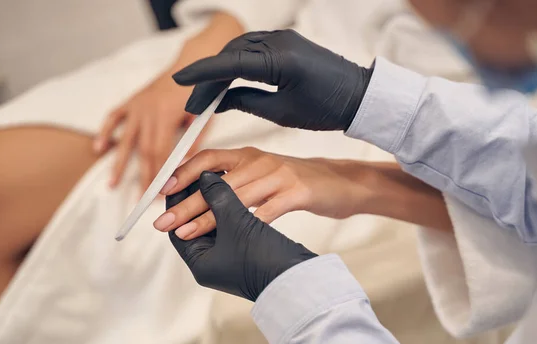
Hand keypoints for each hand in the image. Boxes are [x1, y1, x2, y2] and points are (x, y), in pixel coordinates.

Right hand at [95, 73, 195, 191]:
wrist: (192, 63)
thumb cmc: (201, 91)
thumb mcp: (203, 115)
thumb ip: (195, 139)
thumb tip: (185, 165)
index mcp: (167, 115)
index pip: (161, 151)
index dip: (159, 173)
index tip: (159, 192)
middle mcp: (148, 111)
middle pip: (143, 151)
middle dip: (142, 177)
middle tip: (141, 199)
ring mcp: (137, 106)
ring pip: (126, 139)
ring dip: (118, 163)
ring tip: (112, 185)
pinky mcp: (131, 101)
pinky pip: (114, 117)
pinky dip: (105, 133)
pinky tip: (98, 149)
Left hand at [153, 147, 380, 239]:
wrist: (344, 183)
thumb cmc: (298, 184)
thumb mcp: (263, 176)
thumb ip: (234, 182)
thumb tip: (199, 195)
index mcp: (248, 156)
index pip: (207, 160)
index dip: (182, 174)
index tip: (161, 192)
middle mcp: (260, 161)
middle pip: (216, 182)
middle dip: (186, 203)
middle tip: (163, 222)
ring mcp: (280, 175)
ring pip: (236, 197)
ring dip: (209, 217)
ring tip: (187, 232)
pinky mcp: (298, 192)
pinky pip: (268, 210)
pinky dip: (249, 224)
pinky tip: (233, 239)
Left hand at [168, 171, 316, 300]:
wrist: (303, 279)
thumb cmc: (267, 260)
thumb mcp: (238, 224)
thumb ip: (219, 198)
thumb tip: (205, 177)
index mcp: (202, 263)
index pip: (178, 229)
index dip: (178, 203)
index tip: (178, 181)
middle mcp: (214, 263)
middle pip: (196, 226)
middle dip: (197, 200)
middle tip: (197, 177)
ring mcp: (233, 261)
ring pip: (218, 225)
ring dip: (218, 203)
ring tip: (218, 180)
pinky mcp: (252, 254)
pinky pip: (238, 229)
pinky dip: (237, 211)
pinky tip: (240, 193)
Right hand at [173, 29, 373, 130]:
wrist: (357, 96)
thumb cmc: (325, 108)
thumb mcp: (281, 112)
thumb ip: (246, 102)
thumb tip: (219, 102)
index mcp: (280, 60)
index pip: (230, 64)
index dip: (202, 73)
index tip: (180, 82)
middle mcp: (279, 42)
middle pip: (230, 55)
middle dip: (209, 79)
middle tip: (194, 105)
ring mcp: (282, 38)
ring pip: (238, 49)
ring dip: (221, 71)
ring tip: (207, 98)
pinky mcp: (285, 42)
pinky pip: (252, 48)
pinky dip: (236, 64)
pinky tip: (227, 82)